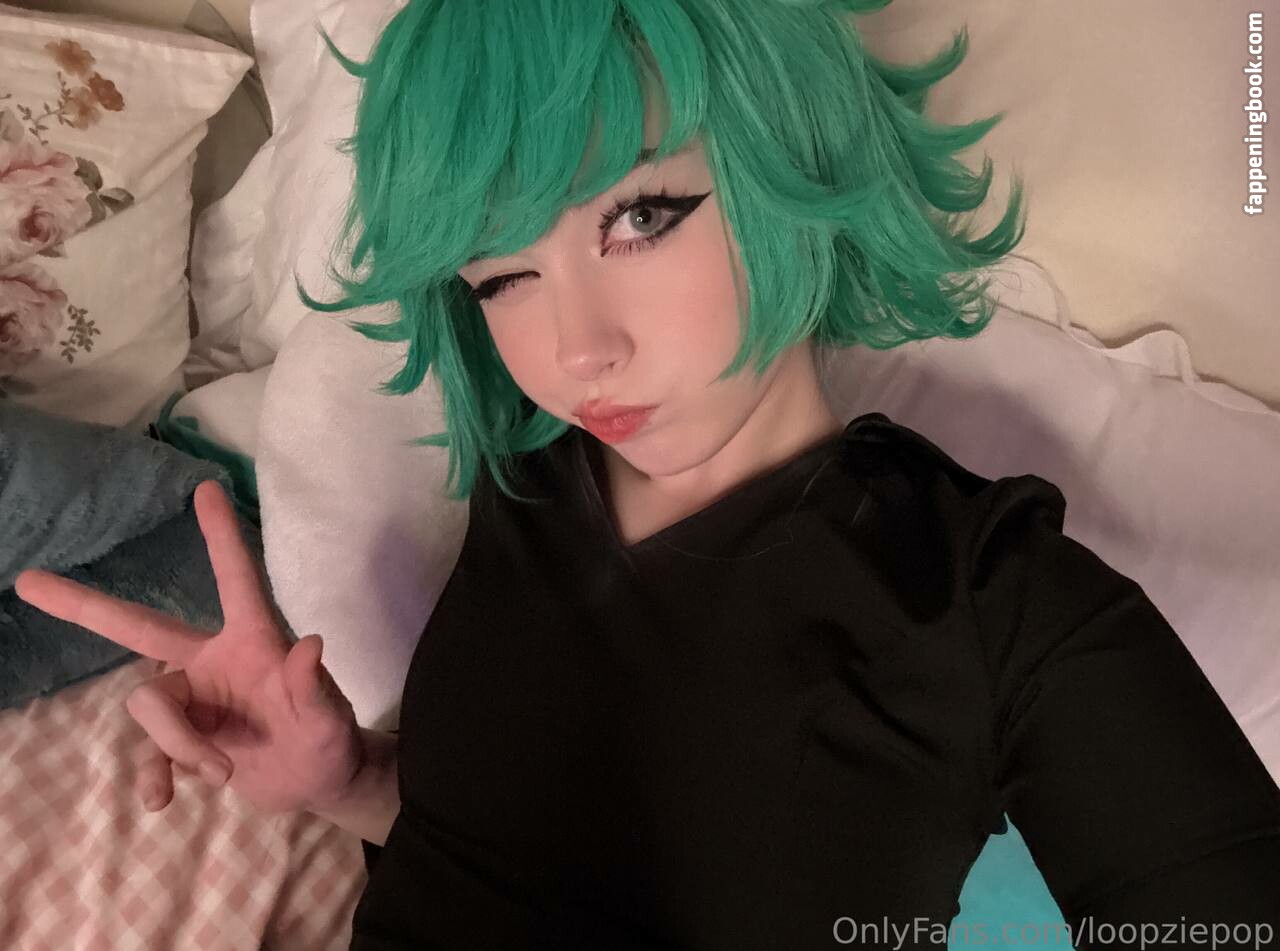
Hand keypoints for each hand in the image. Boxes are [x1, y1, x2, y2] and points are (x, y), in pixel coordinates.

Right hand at [13, 480, 362, 816]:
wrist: (315, 784)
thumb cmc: (328, 740)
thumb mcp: (330, 721)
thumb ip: (315, 688)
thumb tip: (310, 645)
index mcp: (253, 641)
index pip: (237, 580)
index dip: (221, 536)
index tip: (207, 487)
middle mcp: (211, 661)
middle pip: (140, 627)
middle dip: (85, 605)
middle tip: (29, 581)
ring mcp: (191, 700)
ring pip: (149, 706)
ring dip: (178, 745)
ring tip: (224, 772)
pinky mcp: (181, 739)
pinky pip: (147, 752)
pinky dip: (154, 775)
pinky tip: (163, 800)